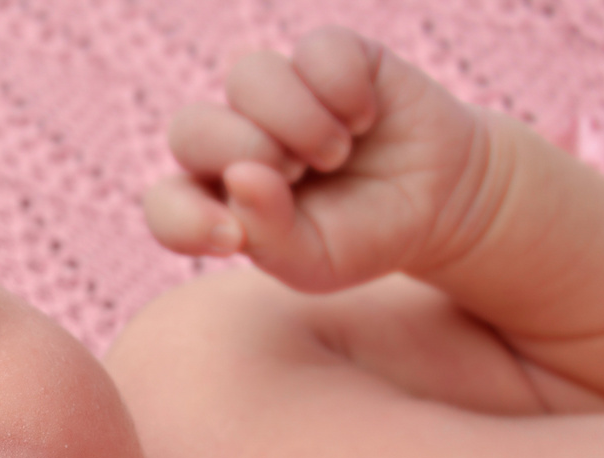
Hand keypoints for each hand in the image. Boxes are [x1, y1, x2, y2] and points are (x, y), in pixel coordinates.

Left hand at [145, 26, 490, 290]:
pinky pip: (314, 50)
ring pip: (247, 74)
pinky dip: (345, 90)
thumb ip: (268, 236)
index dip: (186, 221)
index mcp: (214, 201)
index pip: (165, 205)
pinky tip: (365, 118)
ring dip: (297, 121)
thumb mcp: (315, 261)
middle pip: (189, 127)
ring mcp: (274, 93)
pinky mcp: (326, 55)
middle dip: (246, 154)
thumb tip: (241, 178)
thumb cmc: (362, 237)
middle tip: (300, 176)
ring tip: (335, 152)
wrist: (438, 202)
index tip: (232, 241)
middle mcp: (232, 141)